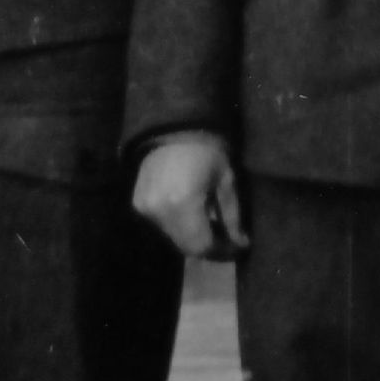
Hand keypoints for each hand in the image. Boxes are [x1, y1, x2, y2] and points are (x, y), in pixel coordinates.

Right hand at [131, 131, 247, 260]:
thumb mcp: (226, 181)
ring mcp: (145, 209)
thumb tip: (242, 244)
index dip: (222, 251)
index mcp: (184, 204)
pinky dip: (178, 226)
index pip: (203, 245)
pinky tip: (191, 214)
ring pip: (173, 238)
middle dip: (209, 248)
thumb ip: (232, 216)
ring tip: (211, 226)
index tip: (238, 248)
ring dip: (193, 238)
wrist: (173, 129)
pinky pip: (161, 226)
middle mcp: (160, 211)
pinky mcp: (137, 204)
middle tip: (227, 241)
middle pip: (186, 247)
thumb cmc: (207, 151)